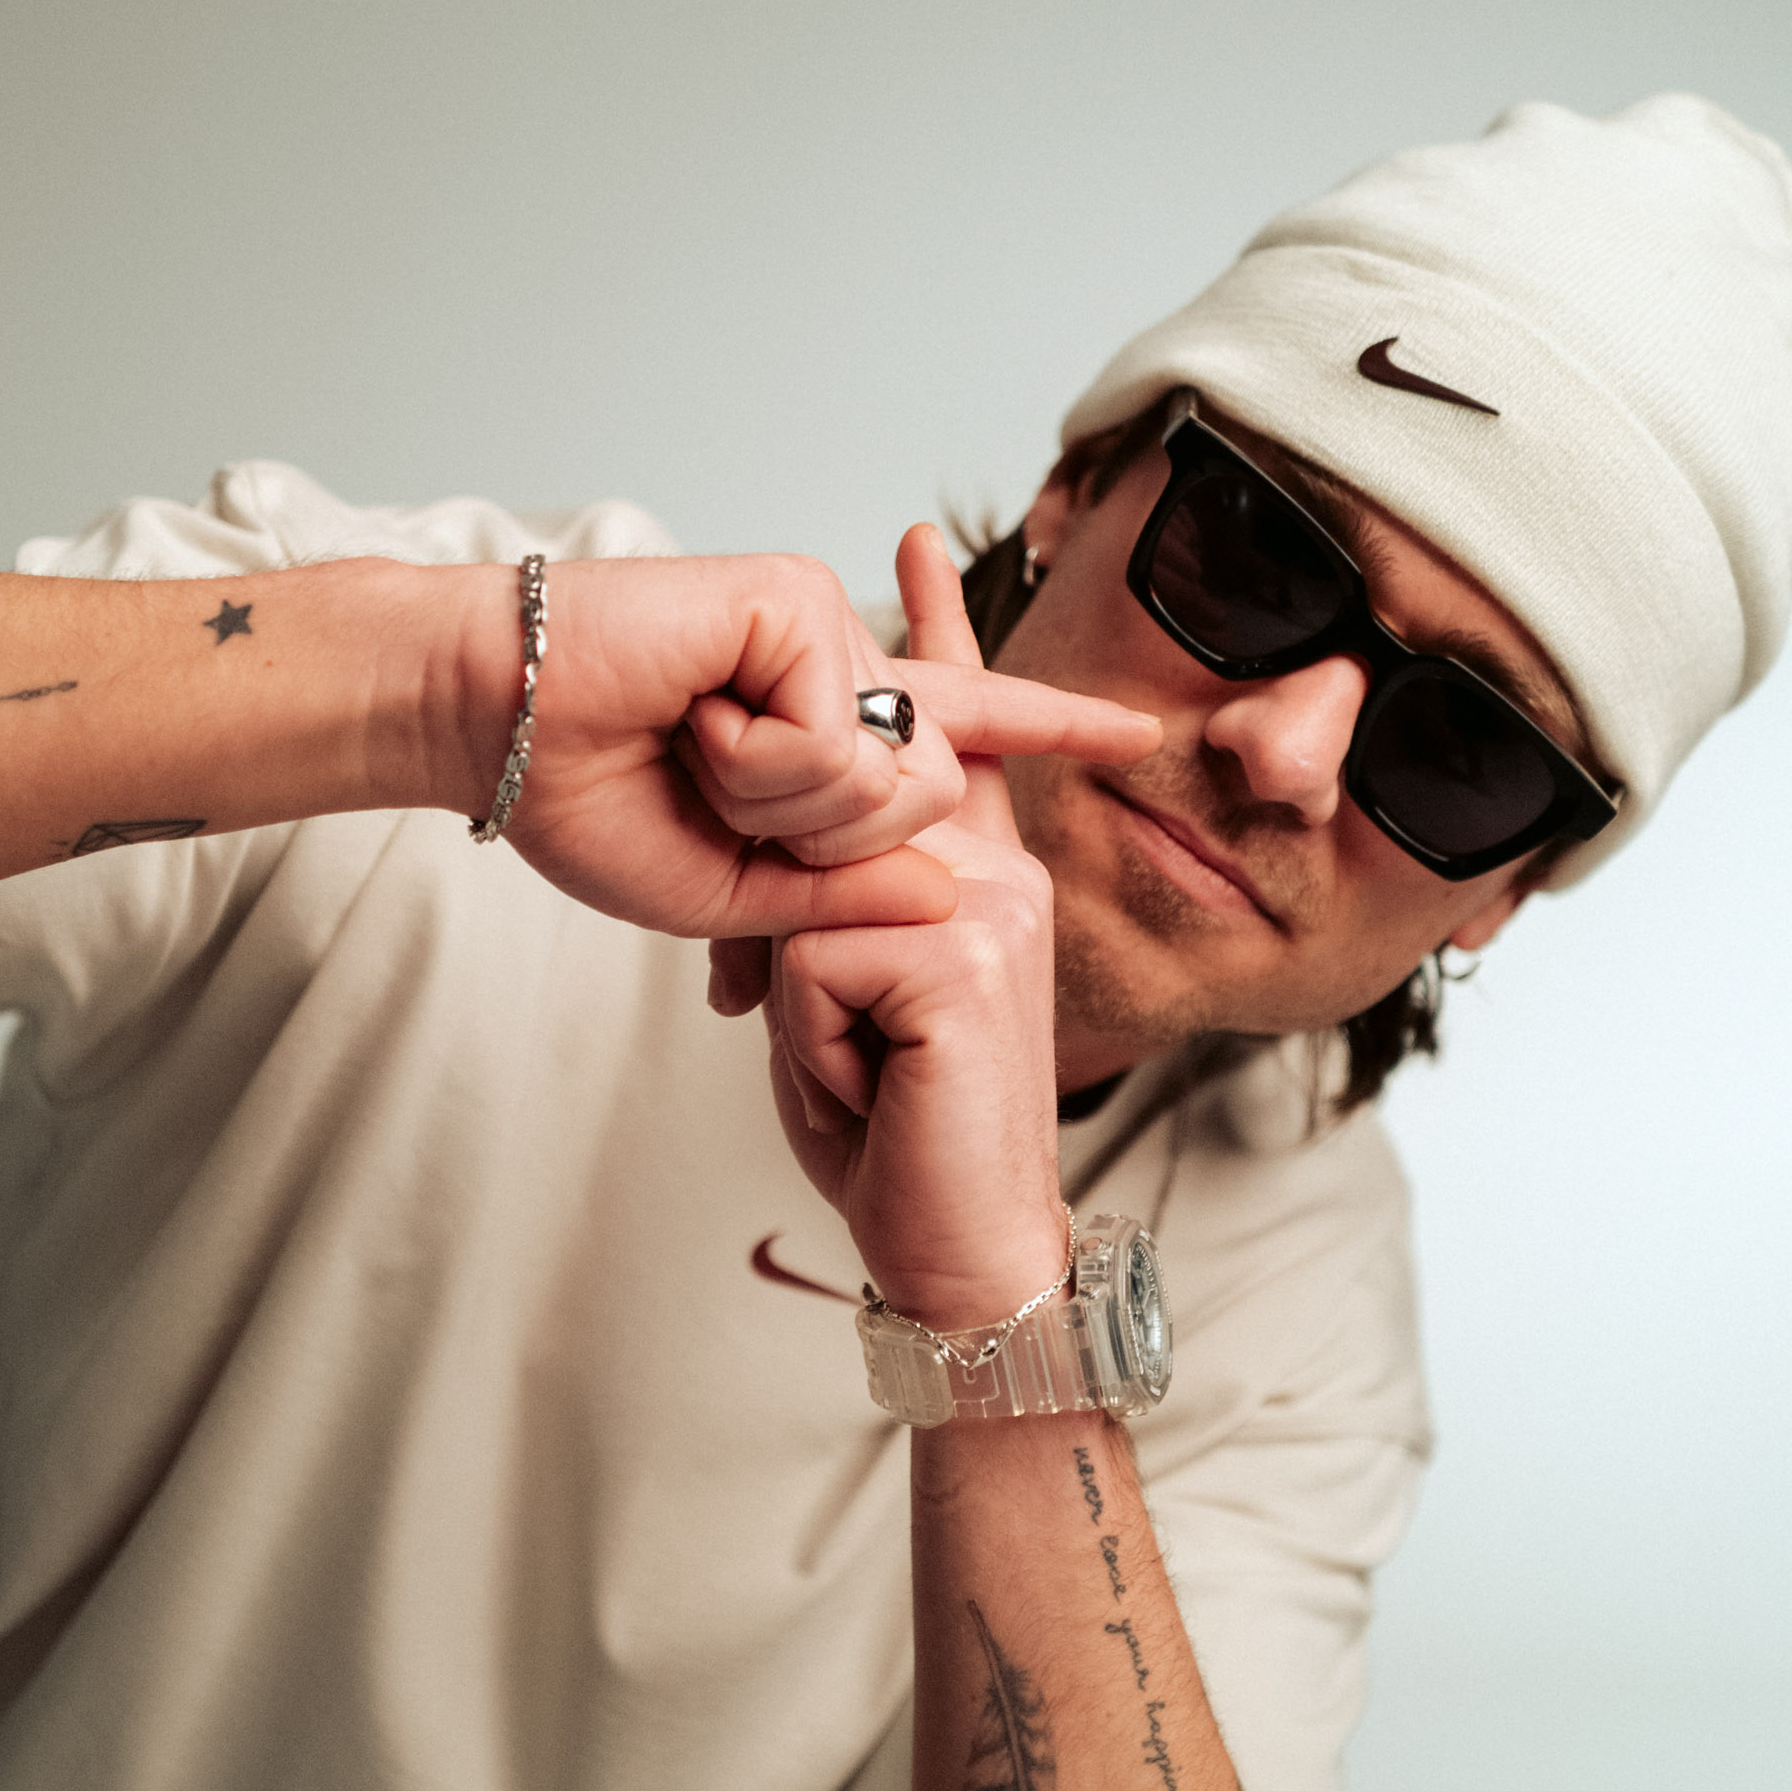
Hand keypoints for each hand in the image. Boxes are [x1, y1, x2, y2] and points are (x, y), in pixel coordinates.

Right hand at [495, 547, 1150, 948]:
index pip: (969, 731)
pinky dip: (755, 762)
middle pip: (929, 803)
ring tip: (694, 751)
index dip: (1056, 730)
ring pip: (888, 782)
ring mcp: (828, 627)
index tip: (1137, 732)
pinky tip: (693, 717)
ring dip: (777, 806)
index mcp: (829, 728)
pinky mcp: (802, 598)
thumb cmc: (588, 797)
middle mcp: (843, 668)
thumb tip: (956, 894)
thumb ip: (843, 900)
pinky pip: (832, 741)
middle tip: (717, 800)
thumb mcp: (731, 893)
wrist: (497, 726)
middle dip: (824, 846)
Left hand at [734, 526, 1078, 1329]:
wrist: (957, 1250)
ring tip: (868, 1085)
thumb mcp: (849, 1007)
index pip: (953, 740)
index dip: (940, 634)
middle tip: (867, 1070)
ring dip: (803, 1012)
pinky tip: (876, 1090)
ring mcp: (992, 906)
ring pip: (807, 897)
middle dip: (791, 954)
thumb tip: (799, 875)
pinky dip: (813, 1041)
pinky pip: (811, 956)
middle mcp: (1000, 875)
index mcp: (982, 879)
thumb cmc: (900, 1141)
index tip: (914, 540)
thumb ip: (839, 917)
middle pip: (830, 831)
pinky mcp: (962, 953)